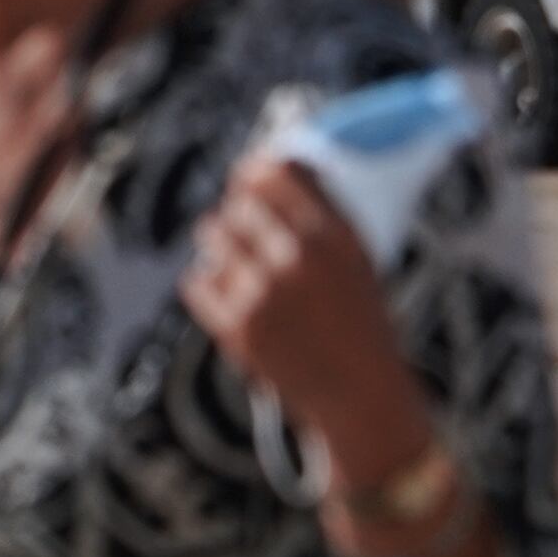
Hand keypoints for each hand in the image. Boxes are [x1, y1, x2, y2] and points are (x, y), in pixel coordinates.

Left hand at [180, 158, 432, 489]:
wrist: (358, 392)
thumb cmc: (360, 318)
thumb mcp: (357, 254)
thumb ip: (321, 210)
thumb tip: (274, 164)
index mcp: (335, 233)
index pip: (277, 171)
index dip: (257, 170)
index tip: (250, 176)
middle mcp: (298, 257)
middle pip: (240, 202)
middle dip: (239, 210)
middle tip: (248, 227)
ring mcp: (263, 293)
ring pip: (214, 235)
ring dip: (222, 241)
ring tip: (239, 260)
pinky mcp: (236, 328)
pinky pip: (197, 281)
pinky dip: (208, 283)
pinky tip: (228, 292)